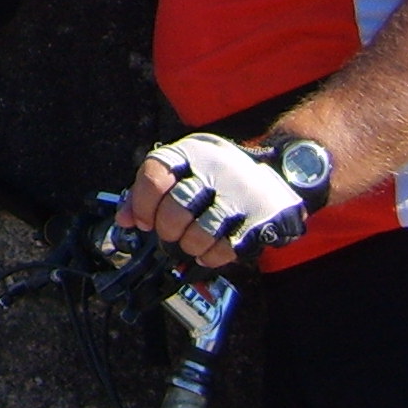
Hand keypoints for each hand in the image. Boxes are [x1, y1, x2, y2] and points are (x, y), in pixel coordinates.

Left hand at [124, 134, 305, 267]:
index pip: (154, 175)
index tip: (143, 220)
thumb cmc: (220, 175)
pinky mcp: (259, 221)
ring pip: (198, 233)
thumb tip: (124, 220)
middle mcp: (216, 170)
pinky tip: (209, 249)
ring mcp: (239, 195)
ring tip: (190, 242)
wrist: (283, 173)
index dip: (142, 204)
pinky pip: (223, 249)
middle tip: (170, 233)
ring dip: (188, 245)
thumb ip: (149, 190)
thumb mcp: (186, 168)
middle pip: (175, 208)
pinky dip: (209, 256)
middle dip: (166, 229)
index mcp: (192, 152)